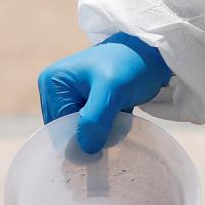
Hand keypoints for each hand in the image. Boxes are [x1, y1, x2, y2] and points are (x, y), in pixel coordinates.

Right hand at [36, 34, 172, 153]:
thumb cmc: (129, 66)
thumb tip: (84, 150)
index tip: (103, 139)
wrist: (152, 54)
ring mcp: (69, 95)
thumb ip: (94, 121)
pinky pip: (89, 126)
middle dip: (90, 134)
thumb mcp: (111, 92)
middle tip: (114, 126)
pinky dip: (105, 128)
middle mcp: (54, 89)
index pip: (57, 126)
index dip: (78, 138)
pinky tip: (119, 117)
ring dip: (100, 132)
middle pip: (66, 129)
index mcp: (51, 82)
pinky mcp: (84, 101)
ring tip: (119, 119)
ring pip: (80, 130)